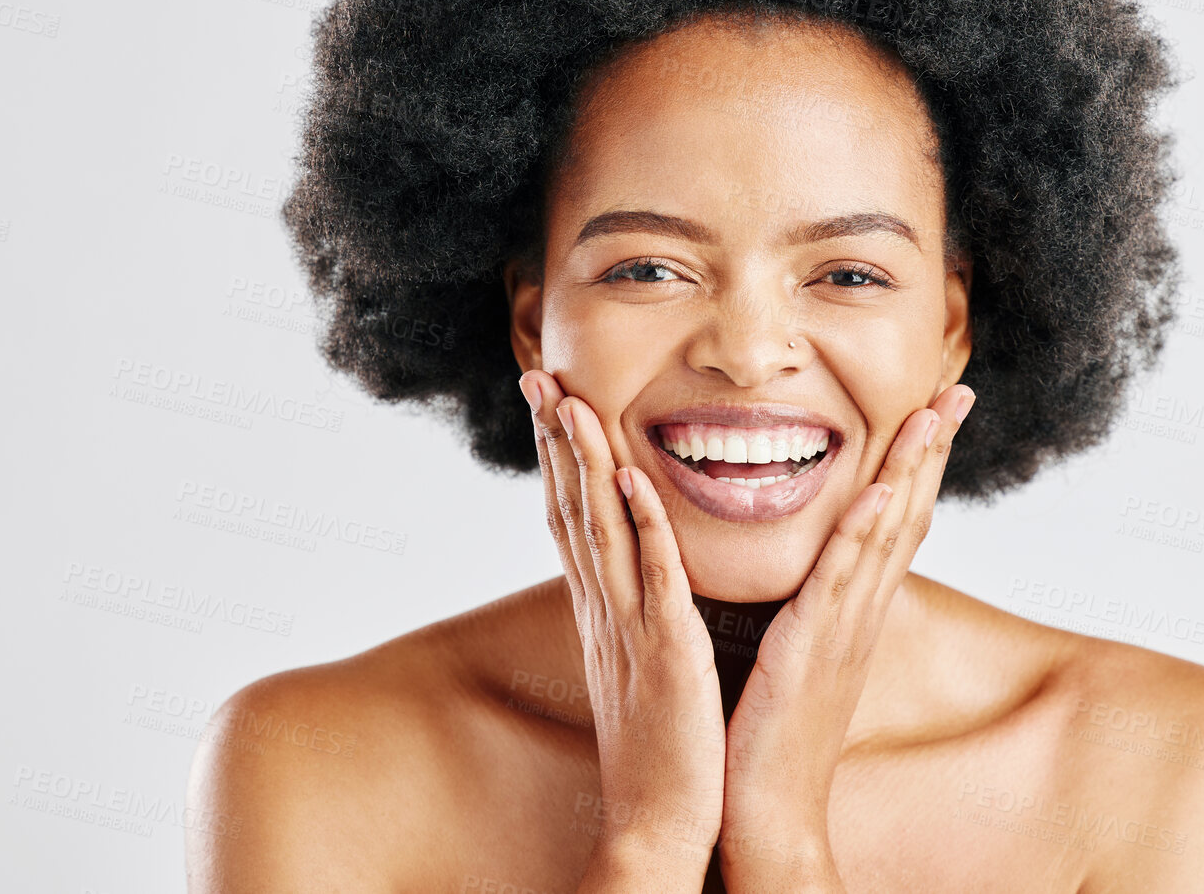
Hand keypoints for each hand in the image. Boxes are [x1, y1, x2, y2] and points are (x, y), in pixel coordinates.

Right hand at [519, 369, 725, 889]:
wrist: (659, 826)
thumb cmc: (662, 751)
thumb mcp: (639, 669)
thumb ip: (634, 618)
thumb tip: (633, 581)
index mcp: (602, 614)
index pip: (571, 521)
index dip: (556, 460)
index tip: (546, 402)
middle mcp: (604, 613)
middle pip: (570, 512)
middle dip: (554, 442)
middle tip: (537, 378)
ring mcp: (631, 630)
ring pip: (601, 531)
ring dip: (584, 465)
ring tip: (570, 402)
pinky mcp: (666, 653)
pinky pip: (654, 579)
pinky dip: (642, 527)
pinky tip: (631, 480)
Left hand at [716, 384, 976, 891]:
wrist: (767, 809)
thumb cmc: (773, 731)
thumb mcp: (798, 650)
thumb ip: (812, 604)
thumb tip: (817, 566)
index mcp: (854, 609)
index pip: (896, 518)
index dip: (919, 462)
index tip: (936, 406)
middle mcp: (860, 612)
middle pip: (908, 513)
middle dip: (932, 448)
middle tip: (958, 389)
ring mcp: (841, 629)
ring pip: (884, 535)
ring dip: (909, 471)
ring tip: (929, 414)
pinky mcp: (809, 650)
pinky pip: (838, 583)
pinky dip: (862, 535)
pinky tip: (880, 492)